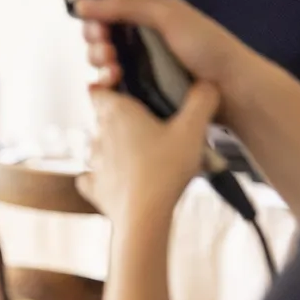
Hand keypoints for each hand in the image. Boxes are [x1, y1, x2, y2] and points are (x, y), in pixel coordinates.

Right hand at [76, 0, 255, 98]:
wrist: (231, 89)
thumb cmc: (210, 49)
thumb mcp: (166, 15)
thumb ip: (124, 5)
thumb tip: (84, 3)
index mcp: (148, 15)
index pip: (106, 14)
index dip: (95, 21)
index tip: (98, 30)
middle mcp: (142, 40)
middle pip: (100, 40)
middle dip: (96, 46)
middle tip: (109, 52)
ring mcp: (140, 66)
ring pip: (103, 64)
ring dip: (101, 66)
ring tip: (115, 70)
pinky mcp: (141, 91)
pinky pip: (112, 88)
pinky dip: (107, 86)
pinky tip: (113, 85)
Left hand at [78, 82, 220, 222]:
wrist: (144, 216)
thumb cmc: (165, 169)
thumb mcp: (193, 129)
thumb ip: (202, 100)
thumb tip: (207, 83)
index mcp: (117, 112)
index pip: (98, 89)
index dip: (108, 86)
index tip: (124, 89)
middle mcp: (99, 134)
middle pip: (102, 118)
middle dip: (121, 118)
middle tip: (151, 125)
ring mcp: (94, 163)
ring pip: (98, 146)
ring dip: (114, 147)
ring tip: (142, 155)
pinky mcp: (94, 188)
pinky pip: (92, 177)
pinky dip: (102, 176)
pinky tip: (119, 179)